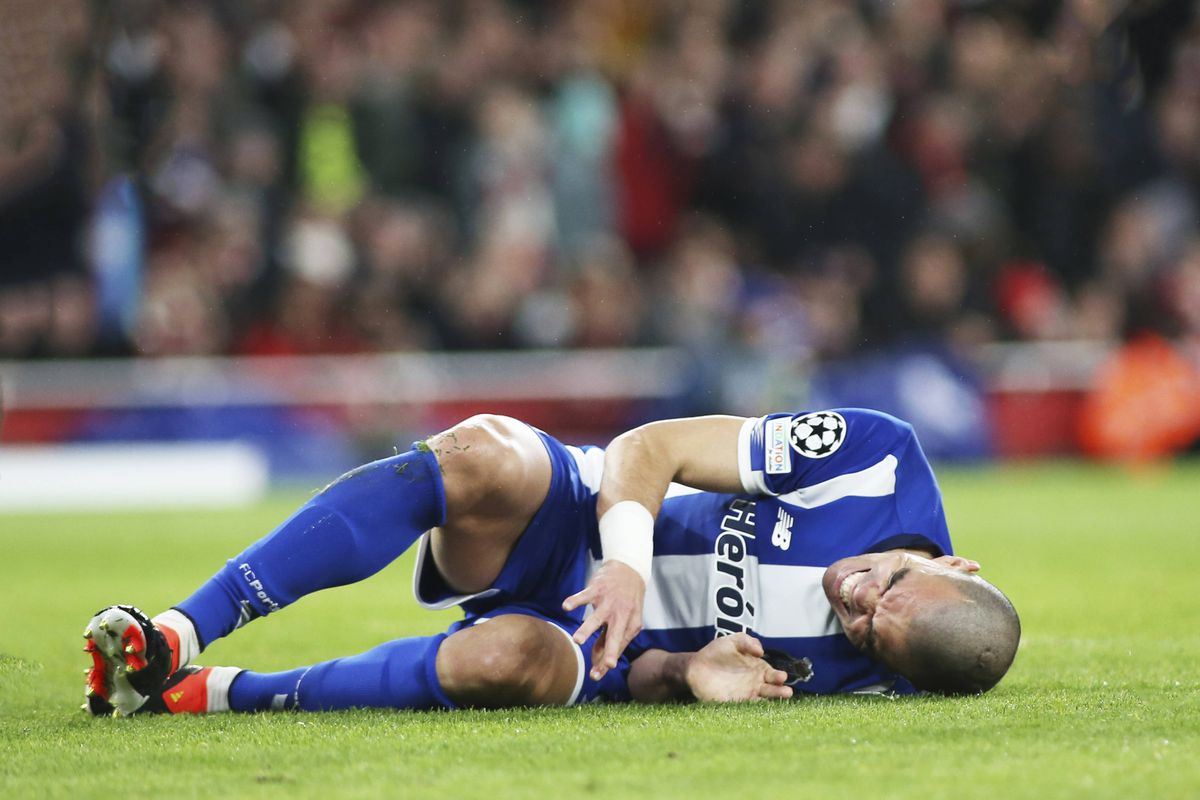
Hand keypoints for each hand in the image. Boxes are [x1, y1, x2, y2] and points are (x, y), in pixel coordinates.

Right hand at [562, 560, 644, 680]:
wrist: (629, 569)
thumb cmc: (626, 602)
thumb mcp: (625, 621)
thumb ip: (610, 640)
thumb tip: (597, 661)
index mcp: (629, 625)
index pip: (617, 648)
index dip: (606, 662)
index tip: (595, 676)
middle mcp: (620, 615)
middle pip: (615, 636)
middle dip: (610, 651)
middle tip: (608, 666)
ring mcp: (608, 602)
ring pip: (596, 618)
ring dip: (587, 629)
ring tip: (577, 641)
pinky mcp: (597, 589)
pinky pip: (584, 596)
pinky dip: (575, 601)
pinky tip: (566, 607)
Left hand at [685, 633, 792, 701]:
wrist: (696, 666)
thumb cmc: (716, 652)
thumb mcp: (731, 641)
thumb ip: (746, 641)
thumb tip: (761, 652)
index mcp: (758, 669)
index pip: (773, 675)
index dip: (778, 676)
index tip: (782, 677)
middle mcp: (755, 683)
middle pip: (771, 689)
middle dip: (780, 691)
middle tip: (787, 692)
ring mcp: (745, 695)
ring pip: (763, 700)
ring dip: (771, 701)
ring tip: (780, 700)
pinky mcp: (734, 704)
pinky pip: (746, 708)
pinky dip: (753, 709)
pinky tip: (759, 708)